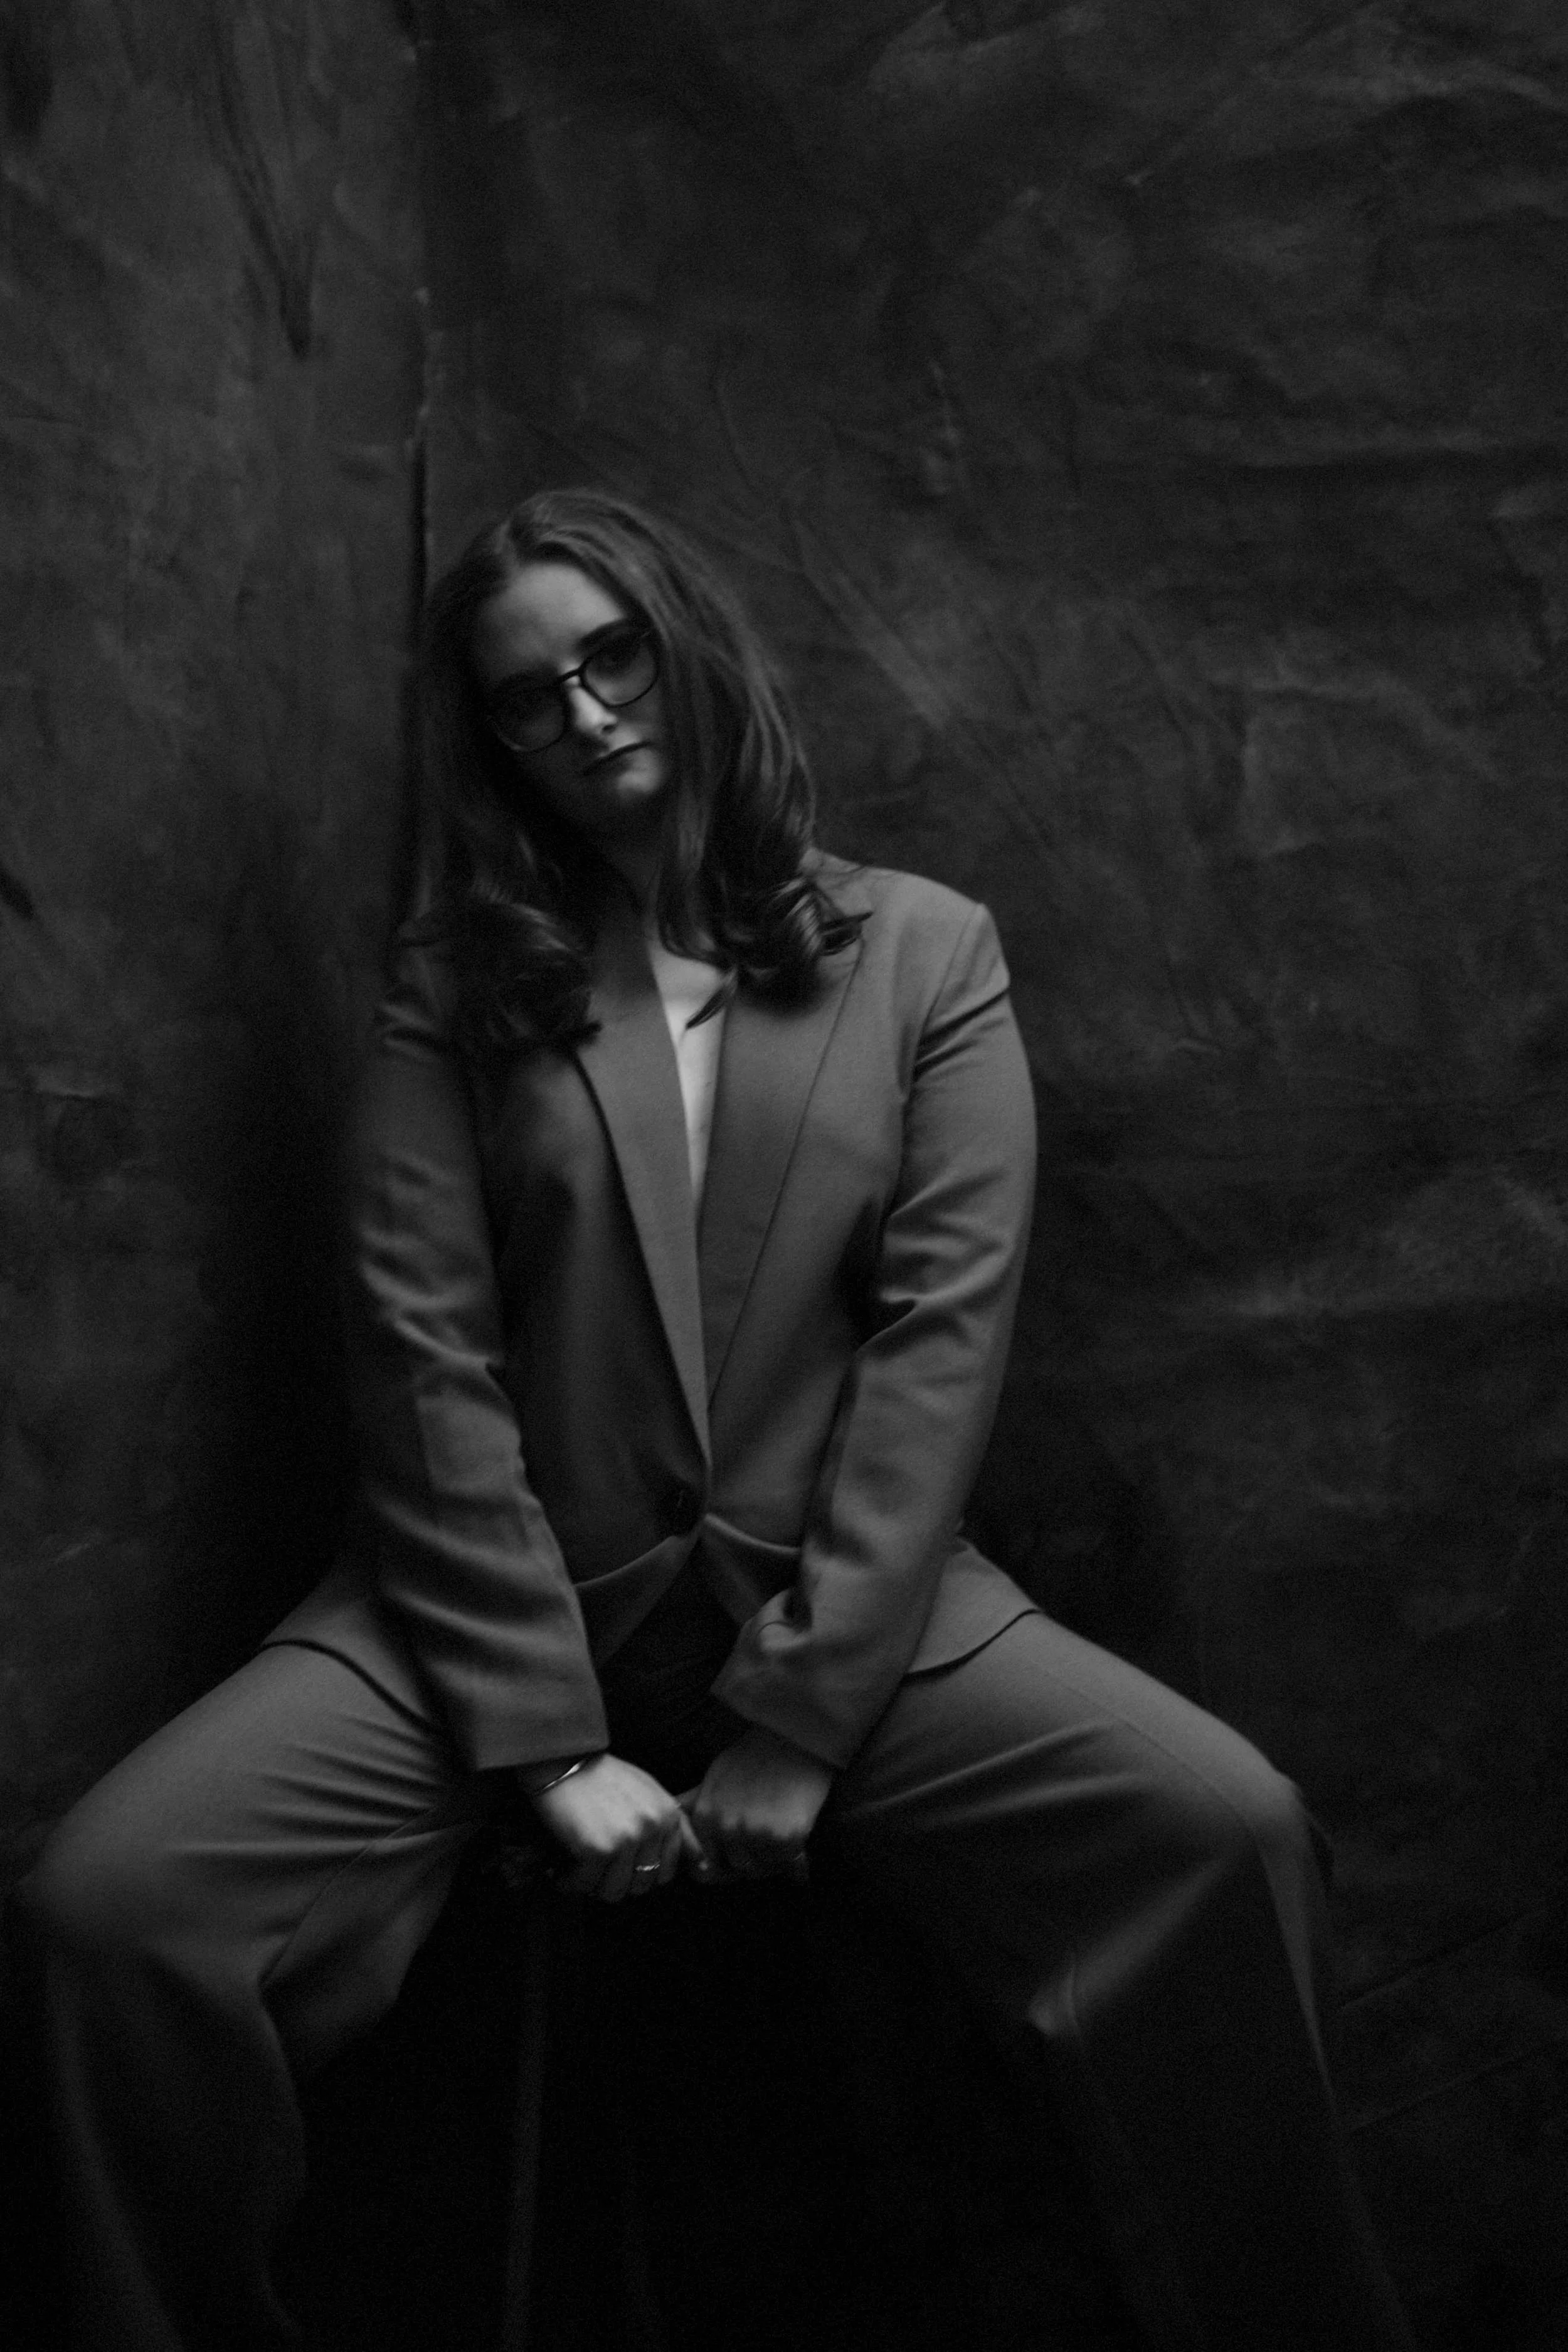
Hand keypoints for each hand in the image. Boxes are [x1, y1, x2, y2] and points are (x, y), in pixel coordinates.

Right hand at [526, 1754, 703, 1901]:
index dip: (643, 1873)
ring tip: (581, 1870)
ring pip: (616, 1891)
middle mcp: (653, 1828)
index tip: (622, 1866)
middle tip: (598, 1869)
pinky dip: (572, 1881)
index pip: (667, 1871)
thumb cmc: (606, 1778)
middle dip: (619, 1881)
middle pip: (642, 1884)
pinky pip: (587, 1884)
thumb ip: (676, 1827)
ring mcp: (627, 1839)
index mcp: (669, 1815)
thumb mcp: (651, 1793)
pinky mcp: (598, 1849)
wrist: (566, 1761)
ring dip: (595, 1886)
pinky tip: (563, 1871)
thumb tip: (703, 1865)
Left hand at [683, 1725, 836, 1883]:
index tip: (745, 1847)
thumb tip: (675, 1815)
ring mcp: (755, 1833)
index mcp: (705, 1817)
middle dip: (755, 1860)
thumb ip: (695, 1803)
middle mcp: (725, 1828)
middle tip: (771, 1836)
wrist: (795, 1737)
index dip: (730, 1861)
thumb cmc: (755, 1756)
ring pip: (763, 1868)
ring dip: (774, 1860)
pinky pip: (789, 1862)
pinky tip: (798, 1830)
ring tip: (783, 1831)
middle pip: (740, 1868)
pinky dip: (797, 1856)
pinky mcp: (786, 1837)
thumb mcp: (715, 1777)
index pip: (710, 1867)